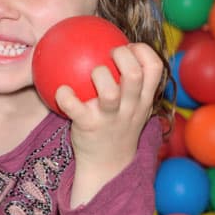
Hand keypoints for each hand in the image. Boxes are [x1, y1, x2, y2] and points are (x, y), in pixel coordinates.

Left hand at [56, 42, 161, 178]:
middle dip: (121, 56)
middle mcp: (131, 107)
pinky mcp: (88, 127)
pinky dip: (66, 96)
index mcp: (144, 99)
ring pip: (109, 92)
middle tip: (108, 53)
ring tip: (90, 71)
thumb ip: (128, 84)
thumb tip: (109, 48)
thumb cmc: (116, 128)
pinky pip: (75, 108)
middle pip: (134, 74)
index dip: (143, 50)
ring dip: (98, 75)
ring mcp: (110, 118)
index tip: (129, 46)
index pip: (155, 67)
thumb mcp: (132, 108)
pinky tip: (60, 90)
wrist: (107, 168)